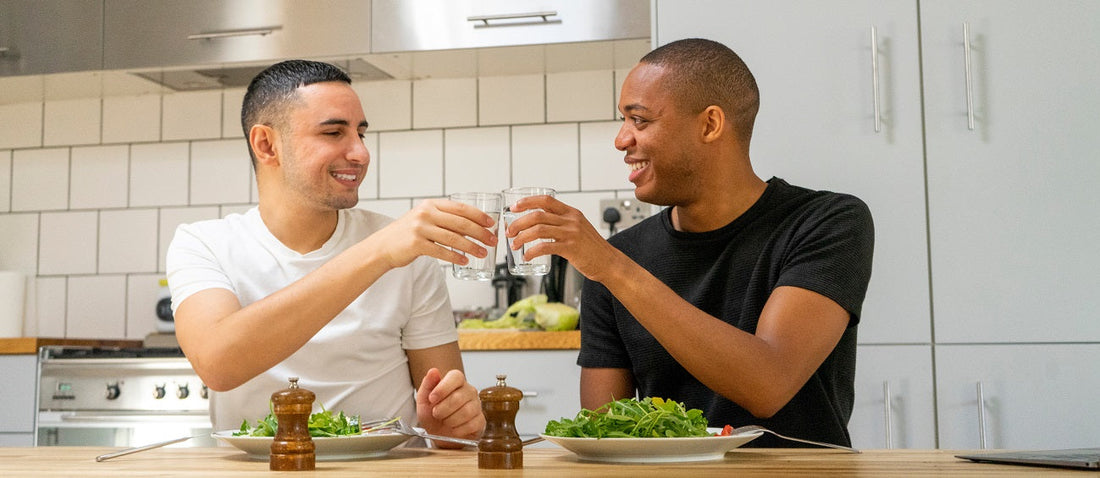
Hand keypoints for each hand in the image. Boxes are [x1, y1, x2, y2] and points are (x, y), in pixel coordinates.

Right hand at [366, 198, 497, 269]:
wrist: (383, 246)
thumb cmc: (408, 233)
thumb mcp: (424, 218)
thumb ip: (444, 218)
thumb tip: (473, 225)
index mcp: (431, 204)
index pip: (461, 208)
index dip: (478, 216)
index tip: (491, 223)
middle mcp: (426, 213)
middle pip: (461, 223)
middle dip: (481, 233)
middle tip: (492, 241)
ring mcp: (420, 228)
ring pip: (454, 238)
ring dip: (472, 247)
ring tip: (483, 253)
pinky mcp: (416, 244)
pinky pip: (442, 251)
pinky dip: (456, 257)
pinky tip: (465, 261)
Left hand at [415, 368, 484, 447]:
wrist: (438, 434)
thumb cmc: (432, 415)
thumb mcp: (423, 400)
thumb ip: (427, 384)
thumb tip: (433, 371)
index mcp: (455, 382)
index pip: (456, 377)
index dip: (443, 388)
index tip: (432, 398)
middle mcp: (469, 391)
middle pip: (459, 397)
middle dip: (442, 409)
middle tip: (436, 413)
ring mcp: (477, 405)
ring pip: (466, 412)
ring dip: (450, 420)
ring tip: (445, 421)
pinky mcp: (481, 420)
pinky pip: (472, 425)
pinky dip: (458, 430)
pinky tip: (454, 428)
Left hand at [503, 195, 622, 281]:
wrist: (608, 261)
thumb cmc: (591, 247)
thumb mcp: (578, 227)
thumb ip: (562, 222)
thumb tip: (538, 223)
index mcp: (571, 212)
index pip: (546, 200)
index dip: (527, 201)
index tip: (514, 207)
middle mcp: (571, 220)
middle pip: (537, 215)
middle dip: (519, 223)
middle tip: (510, 232)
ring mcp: (571, 233)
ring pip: (538, 230)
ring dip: (522, 237)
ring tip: (514, 245)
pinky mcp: (570, 248)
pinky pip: (545, 247)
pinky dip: (532, 252)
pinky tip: (527, 256)